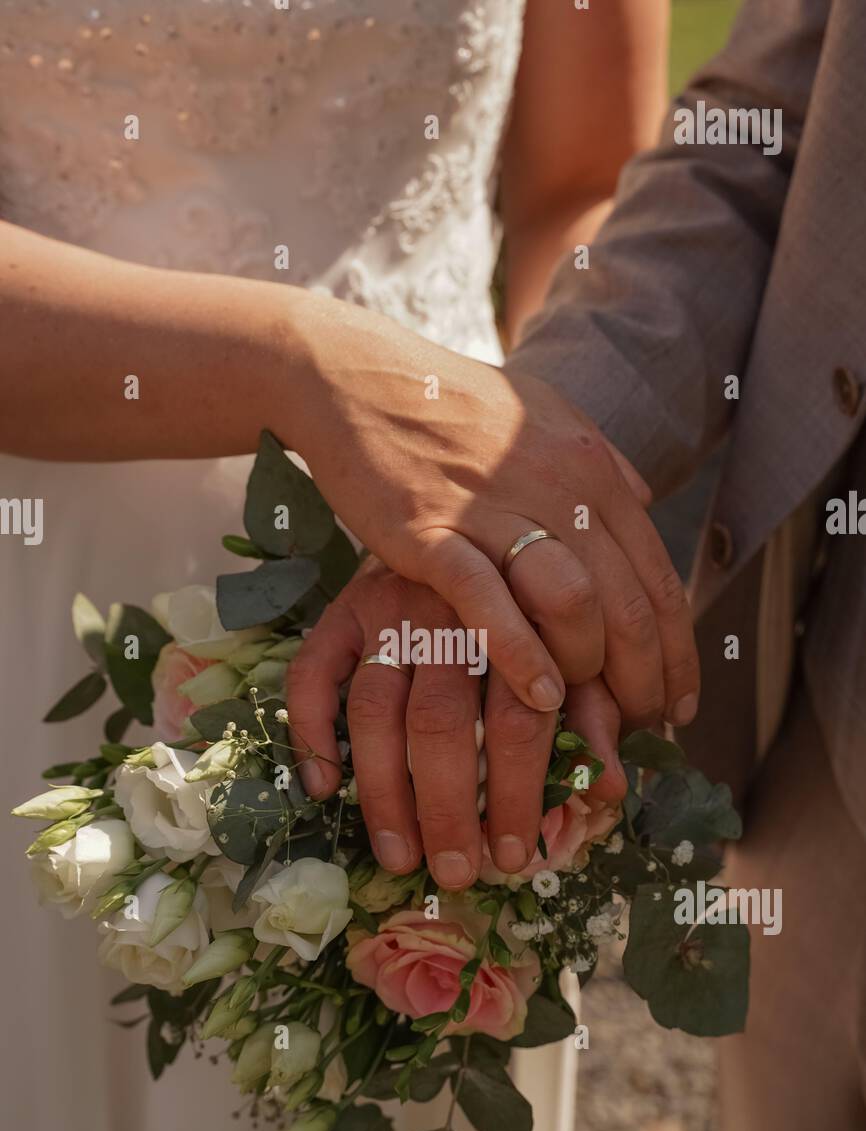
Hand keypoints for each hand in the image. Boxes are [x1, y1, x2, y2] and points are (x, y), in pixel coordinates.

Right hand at [284, 559, 626, 890]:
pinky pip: (313, 672)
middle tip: (460, 874)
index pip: (522, 713)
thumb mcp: (576, 629)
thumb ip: (595, 706)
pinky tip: (325, 790)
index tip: (522, 853)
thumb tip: (610, 790)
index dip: (523, 789)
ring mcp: (389, 607)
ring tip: (400, 858)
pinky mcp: (342, 607)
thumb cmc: (534, 575)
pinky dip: (313, 731)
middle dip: (452, 808)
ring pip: (376, 710)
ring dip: (386, 793)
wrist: (456, 469)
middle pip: (443, 722)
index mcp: (520, 611)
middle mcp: (451, 610)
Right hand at [287, 296, 698, 728]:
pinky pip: (487, 599)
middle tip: (640, 727)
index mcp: (590, 471)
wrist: (358, 379)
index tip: (679, 704)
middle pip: (626, 601)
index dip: (677, 651)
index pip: (656, 576)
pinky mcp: (430, 532)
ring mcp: (493, 510)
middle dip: (644, 678)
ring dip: (588, 670)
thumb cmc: (451, 406)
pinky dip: (519, 652)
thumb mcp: (542, 418)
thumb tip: (642, 502)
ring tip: (586, 715)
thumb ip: (597, 463)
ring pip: (573, 602)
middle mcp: (557, 489)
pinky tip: (537, 696)